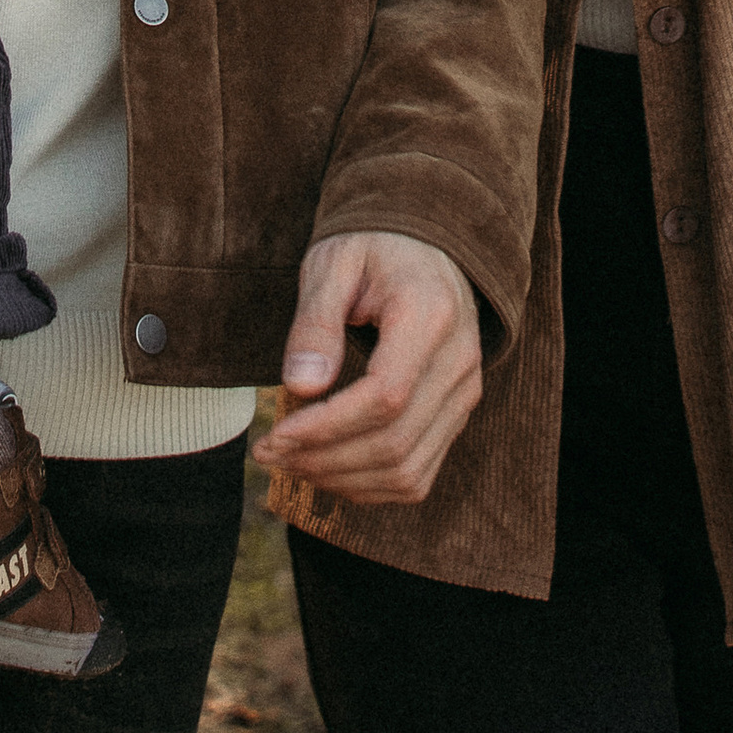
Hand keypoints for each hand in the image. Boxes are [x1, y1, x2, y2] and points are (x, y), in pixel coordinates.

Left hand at [253, 233, 482, 506]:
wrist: (424, 246)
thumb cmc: (372, 249)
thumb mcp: (333, 264)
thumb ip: (316, 322)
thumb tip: (301, 388)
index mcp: (431, 314)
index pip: (385, 396)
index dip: (326, 427)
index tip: (275, 434)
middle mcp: (459, 361)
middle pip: (394, 443)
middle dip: (323, 460)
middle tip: (269, 451)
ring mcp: (464, 393)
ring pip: (406, 472)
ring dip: (341, 480)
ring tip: (291, 461)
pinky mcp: (456, 415)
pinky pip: (416, 475)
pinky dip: (367, 486)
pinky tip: (326, 467)